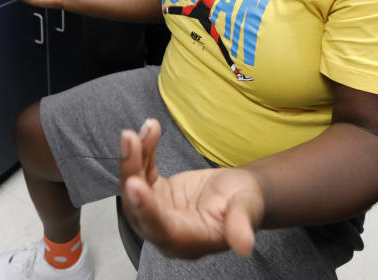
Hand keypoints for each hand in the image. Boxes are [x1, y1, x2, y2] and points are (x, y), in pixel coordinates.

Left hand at [119, 119, 265, 258]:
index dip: (146, 208)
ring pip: (133, 190)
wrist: (242, 193)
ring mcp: (158, 213)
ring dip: (131, 160)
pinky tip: (149, 130)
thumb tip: (245, 246)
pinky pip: (141, 174)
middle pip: (137, 208)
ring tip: (132, 134)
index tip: (134, 183)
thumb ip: (241, 225)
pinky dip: (141, 152)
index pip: (160, 228)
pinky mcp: (156, 195)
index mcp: (188, 242)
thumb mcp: (247, 209)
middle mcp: (166, 232)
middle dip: (131, 174)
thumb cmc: (247, 203)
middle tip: (130, 142)